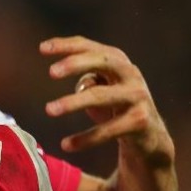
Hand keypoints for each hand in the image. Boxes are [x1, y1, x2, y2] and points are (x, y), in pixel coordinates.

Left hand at [42, 36, 172, 163]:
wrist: (149, 136)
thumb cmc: (116, 107)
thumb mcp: (101, 88)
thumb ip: (87, 79)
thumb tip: (82, 82)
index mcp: (117, 62)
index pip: (90, 47)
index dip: (67, 45)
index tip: (42, 48)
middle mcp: (130, 74)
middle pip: (103, 61)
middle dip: (76, 63)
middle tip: (51, 72)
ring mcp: (137, 96)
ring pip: (101, 95)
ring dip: (73, 102)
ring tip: (49, 110)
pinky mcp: (140, 121)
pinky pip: (108, 129)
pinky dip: (85, 138)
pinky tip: (65, 145)